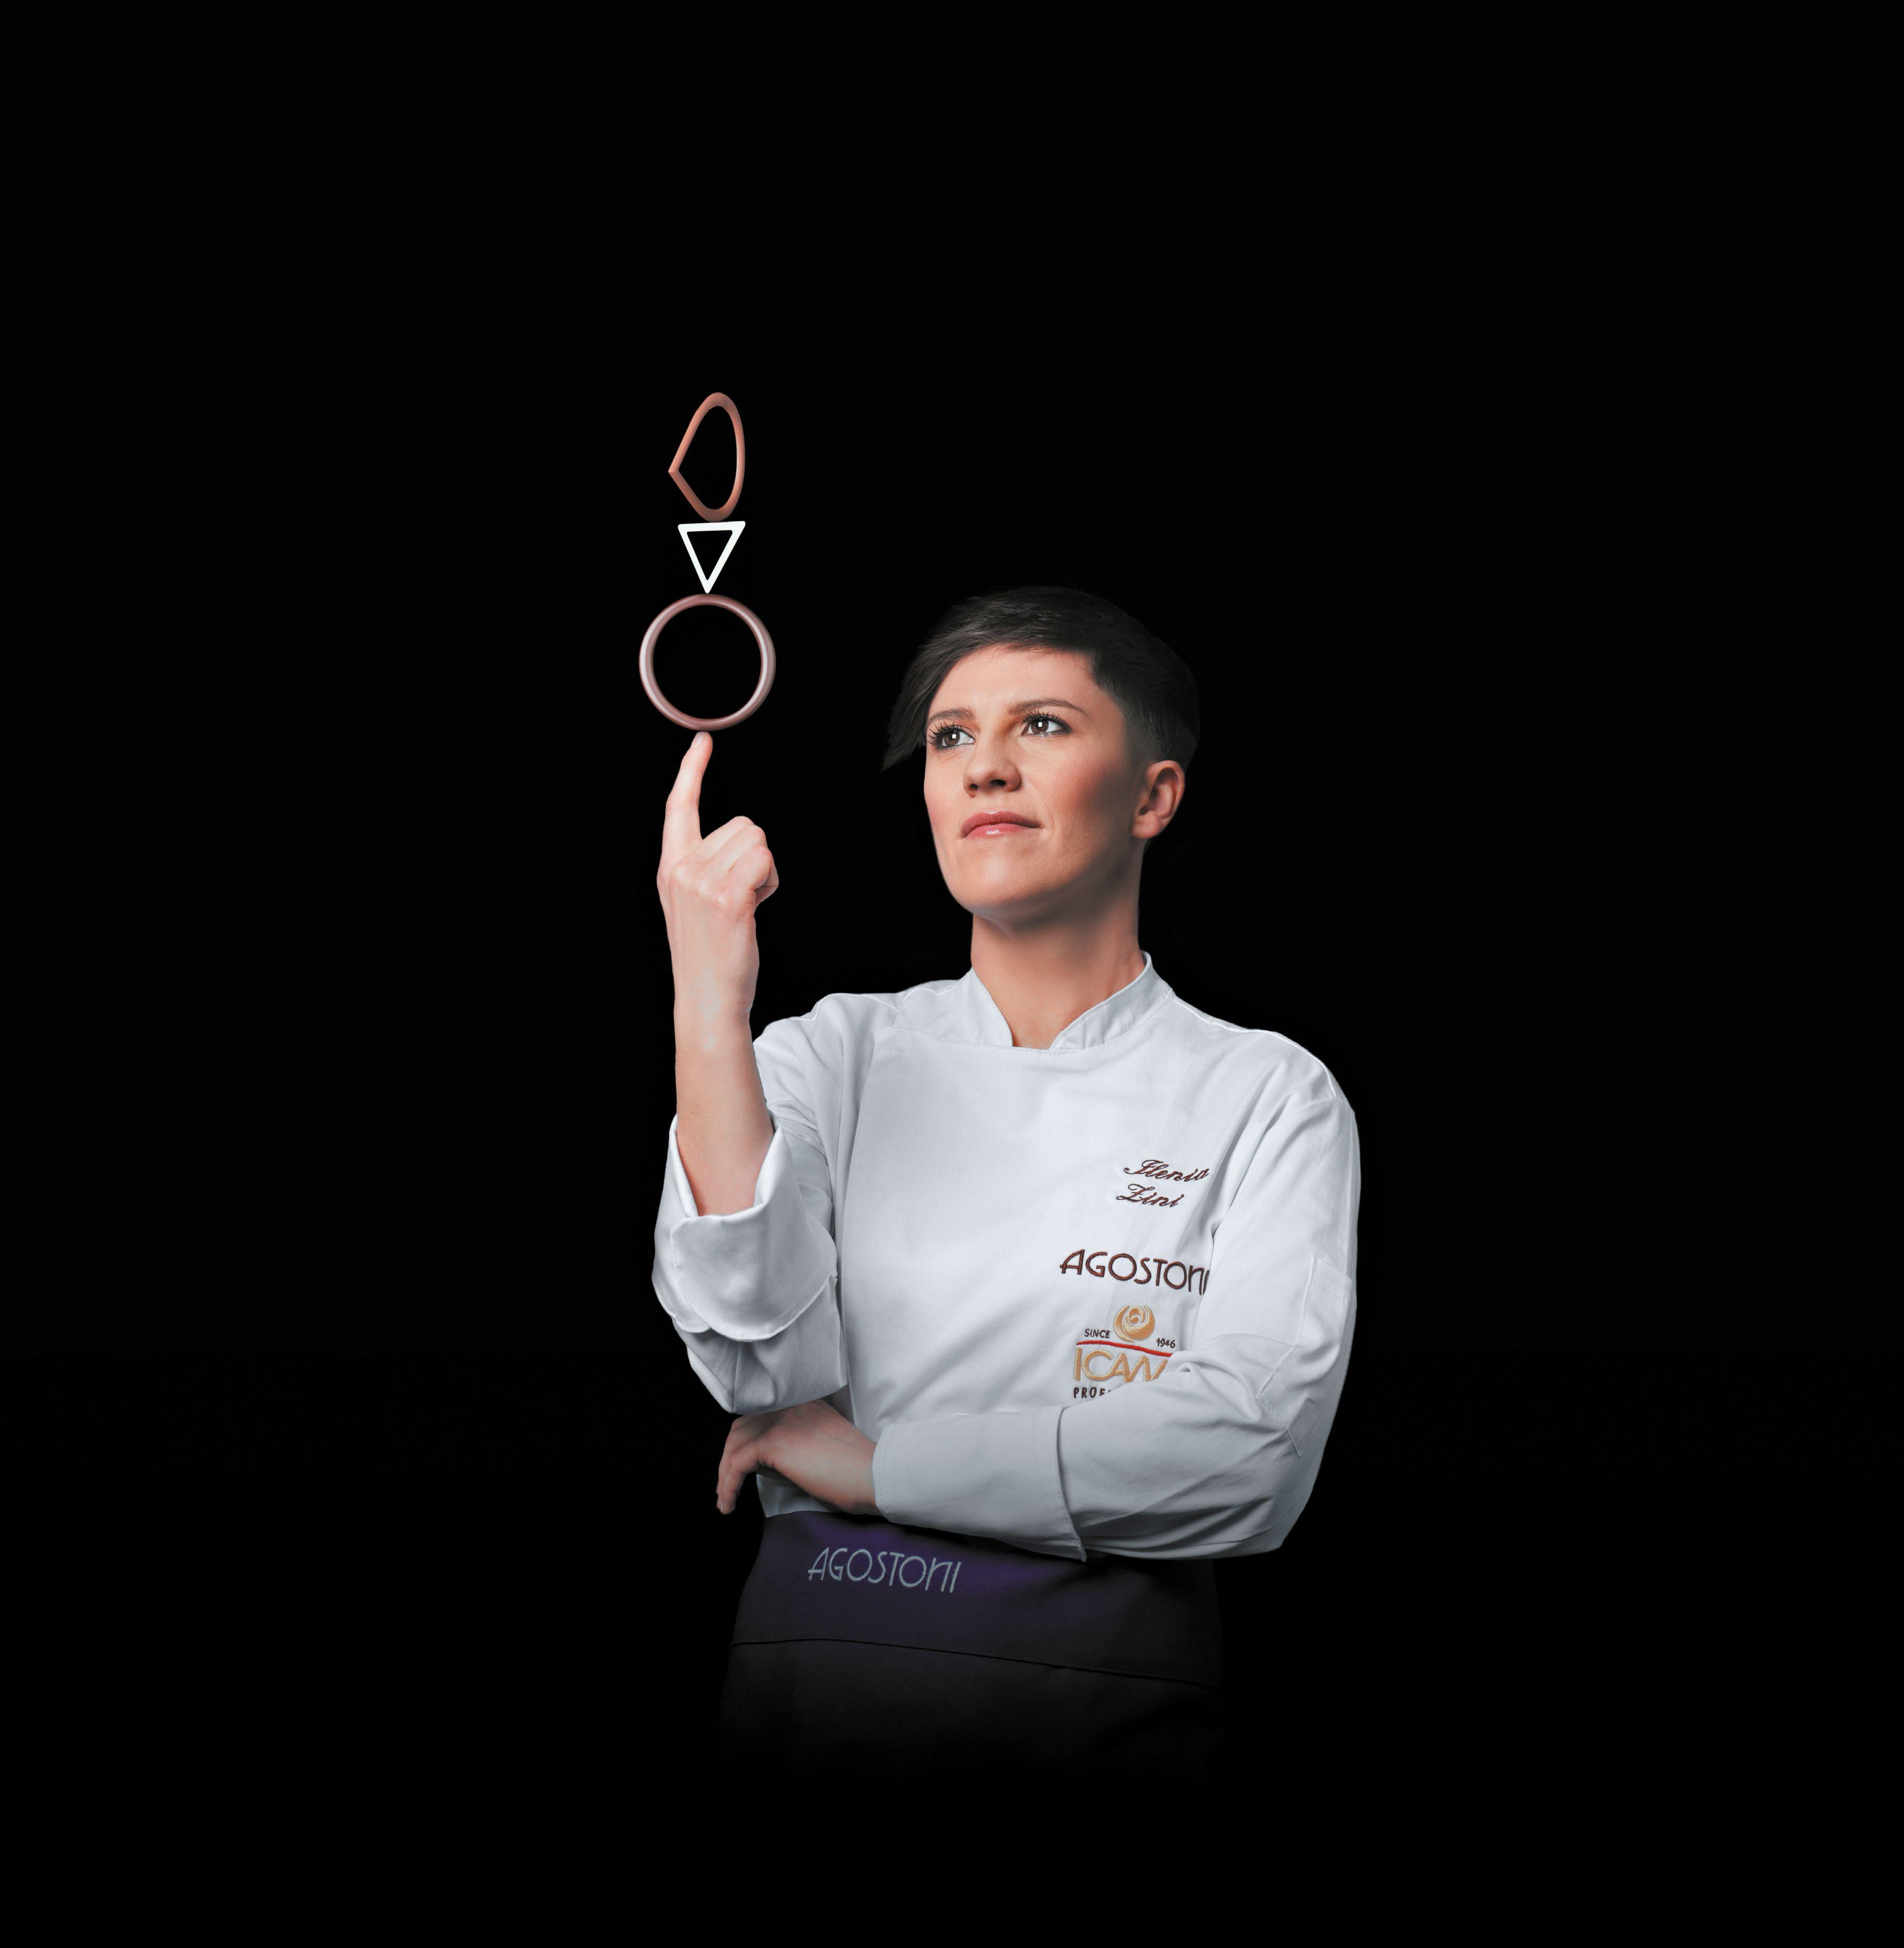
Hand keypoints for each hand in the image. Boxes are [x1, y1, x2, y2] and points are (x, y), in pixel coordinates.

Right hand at [658, 731, 779, 1026]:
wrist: (707, 997)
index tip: (703, 743)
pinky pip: (766, 861)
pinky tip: (755, 909)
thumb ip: (704, 868)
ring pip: (757, 840)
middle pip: (741, 823)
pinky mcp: (728, 896)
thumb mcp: (692, 904)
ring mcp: (702, 882)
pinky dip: (771, 882)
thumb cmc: (709, 954)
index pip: (678, 807)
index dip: (691, 771)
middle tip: (742, 895)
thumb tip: (739, 841)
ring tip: (746, 905)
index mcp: (671, 868)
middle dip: (754, 855)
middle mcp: (682, 870)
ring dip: (765, 871)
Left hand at [716, 1400, 877, 1517]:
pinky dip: (728, 1485)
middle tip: (727, 1486)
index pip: (760, 1417)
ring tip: (725, 1499)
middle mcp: (790, 1406)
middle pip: (741, 1427)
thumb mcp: (820, 1448)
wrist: (873, 1475)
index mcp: (803, 1404)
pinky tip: (729, 1503)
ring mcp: (782, 1421)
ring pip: (734, 1444)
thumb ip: (792, 1445)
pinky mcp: (775, 1442)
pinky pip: (737, 1463)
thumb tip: (762, 1465)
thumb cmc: (855, 1471)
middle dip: (729, 1458)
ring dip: (724, 1473)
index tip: (739, 1470)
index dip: (744, 1443)